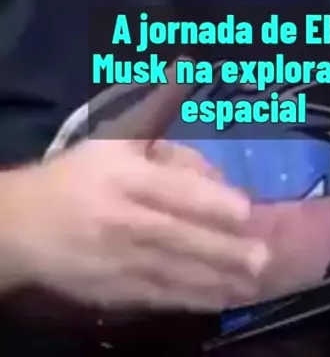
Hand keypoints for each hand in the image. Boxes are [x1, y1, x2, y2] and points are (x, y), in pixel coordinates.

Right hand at [0, 62, 268, 312]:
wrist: (22, 228)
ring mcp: (118, 261)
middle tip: (264, 257)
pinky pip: (159, 297)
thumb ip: (157, 107)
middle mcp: (122, 220)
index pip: (170, 190)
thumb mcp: (115, 135)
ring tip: (254, 282)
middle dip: (222, 250)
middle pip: (177, 237)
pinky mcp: (114, 292)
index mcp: (123, 177)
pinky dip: (190, 300)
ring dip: (216, 280)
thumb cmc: (78, 175)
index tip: (246, 210)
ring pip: (173, 272)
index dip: (208, 201)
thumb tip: (190, 71)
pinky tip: (220, 299)